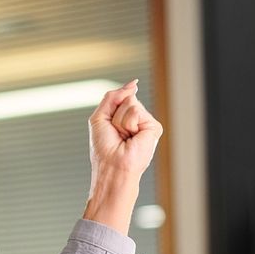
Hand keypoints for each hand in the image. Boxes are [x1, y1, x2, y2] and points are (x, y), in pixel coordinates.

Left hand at [84, 80, 164, 233]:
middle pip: (125, 98)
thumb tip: (132, 85)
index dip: (112, 106)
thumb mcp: (100, 118)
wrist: (112, 168)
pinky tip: (131, 137)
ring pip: (131, 103)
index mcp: (124, 119)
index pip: (120, 97)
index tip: (110, 126)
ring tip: (123, 137)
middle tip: (116, 134)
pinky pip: (136, 111)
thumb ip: (113, 97)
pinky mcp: (154, 128)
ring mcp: (146, 124)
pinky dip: (128, 123)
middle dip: (114, 115)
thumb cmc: (104, 149)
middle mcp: (137, 121)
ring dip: (119, 121)